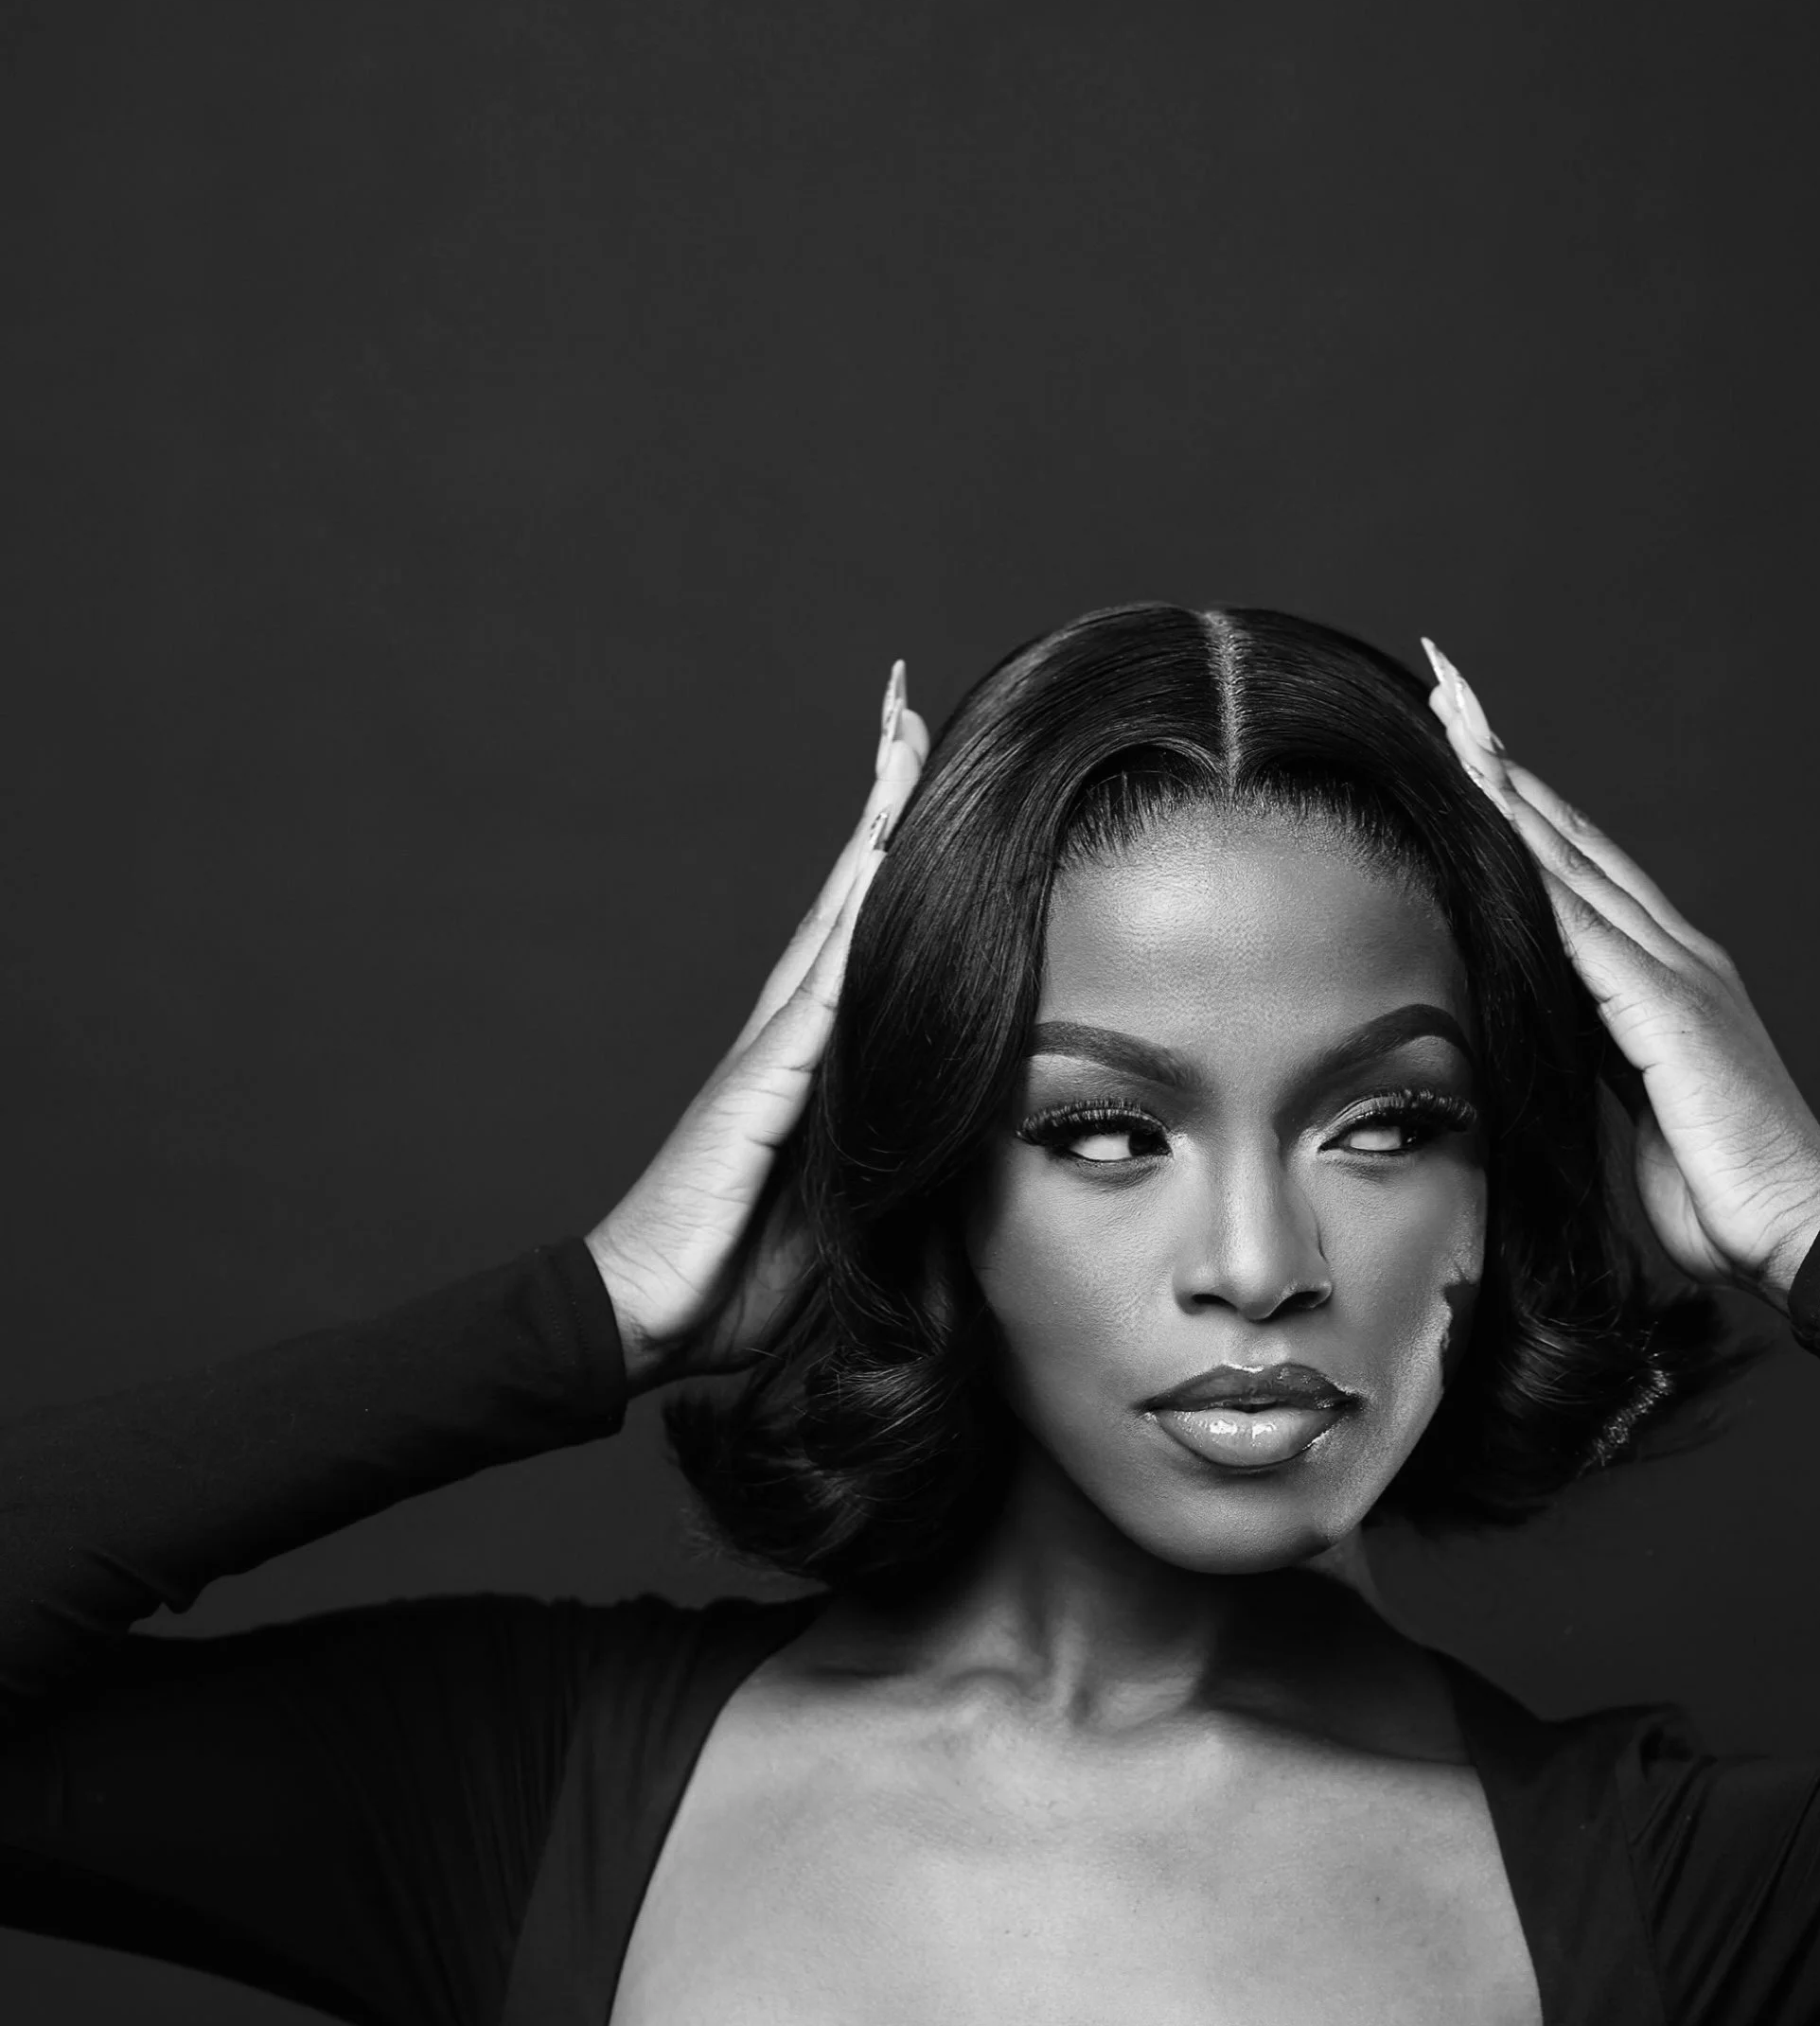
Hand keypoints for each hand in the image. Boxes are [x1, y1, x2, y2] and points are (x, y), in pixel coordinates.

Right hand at [586, 668, 929, 1385]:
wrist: (648, 1314)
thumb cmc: (735, 1274)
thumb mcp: (849, 1214)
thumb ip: (898, 1164)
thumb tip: (966, 1144)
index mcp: (810, 1065)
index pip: (862, 942)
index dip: (892, 862)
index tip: (924, 784)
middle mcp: (785, 1039)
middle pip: (846, 897)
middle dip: (879, 803)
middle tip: (907, 711)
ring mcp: (769, 1054)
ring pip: (834, 918)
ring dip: (870, 832)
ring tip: (899, 745)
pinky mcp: (760, 1087)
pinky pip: (820, 993)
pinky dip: (852, 922)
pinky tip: (882, 864)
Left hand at [1422, 642, 1819, 1308]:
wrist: (1792, 1229)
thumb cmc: (1719, 1193)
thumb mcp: (1635, 1115)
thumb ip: (1594, 1062)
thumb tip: (1542, 1047)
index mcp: (1666, 982)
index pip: (1579, 878)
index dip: (1524, 814)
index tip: (1467, 756)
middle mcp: (1677, 957)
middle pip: (1574, 843)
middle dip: (1510, 770)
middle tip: (1451, 693)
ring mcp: (1677, 974)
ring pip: (1576, 862)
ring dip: (1515, 793)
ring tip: (1458, 727)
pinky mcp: (1669, 1007)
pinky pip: (1586, 924)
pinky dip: (1539, 866)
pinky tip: (1497, 819)